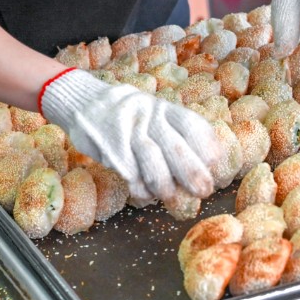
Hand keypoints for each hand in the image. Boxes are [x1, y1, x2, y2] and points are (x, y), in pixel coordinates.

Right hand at [40, 69, 220, 201]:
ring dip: (164, 183)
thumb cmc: (128, 115)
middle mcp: (147, 117)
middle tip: (204, 191)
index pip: (191, 125)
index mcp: (163, 108)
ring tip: (173, 198)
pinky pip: (128, 169)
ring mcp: (127, 131)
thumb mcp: (153, 112)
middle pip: (175, 146)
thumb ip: (174, 131)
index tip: (216, 166)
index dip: (206, 147)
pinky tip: (147, 195)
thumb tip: (207, 161)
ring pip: (151, 158)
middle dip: (192, 172)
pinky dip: (139, 186)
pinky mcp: (109, 146)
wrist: (84, 101)